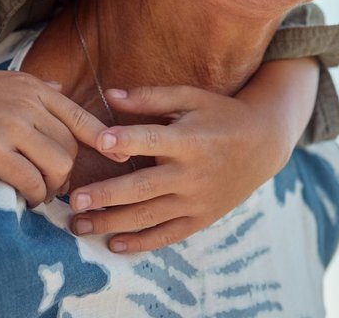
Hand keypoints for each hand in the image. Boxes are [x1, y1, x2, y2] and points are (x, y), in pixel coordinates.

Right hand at [0, 67, 107, 205]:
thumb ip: (32, 89)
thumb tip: (59, 88)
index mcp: (33, 88)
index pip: (82, 117)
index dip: (102, 142)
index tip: (111, 160)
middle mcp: (27, 104)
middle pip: (71, 148)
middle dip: (68, 173)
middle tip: (54, 186)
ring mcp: (12, 127)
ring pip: (59, 167)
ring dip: (53, 188)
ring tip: (39, 194)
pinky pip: (32, 182)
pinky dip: (34, 196)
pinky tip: (24, 199)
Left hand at [66, 85, 298, 252]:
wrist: (264, 144)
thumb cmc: (220, 115)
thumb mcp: (191, 98)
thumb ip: (150, 97)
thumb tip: (109, 94)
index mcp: (188, 140)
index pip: (153, 140)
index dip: (126, 140)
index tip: (99, 141)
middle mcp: (192, 174)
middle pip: (144, 188)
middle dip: (107, 195)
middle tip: (74, 201)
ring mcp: (197, 200)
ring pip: (149, 216)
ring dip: (112, 223)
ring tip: (79, 225)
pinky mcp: (201, 218)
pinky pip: (168, 235)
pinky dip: (141, 242)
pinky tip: (113, 244)